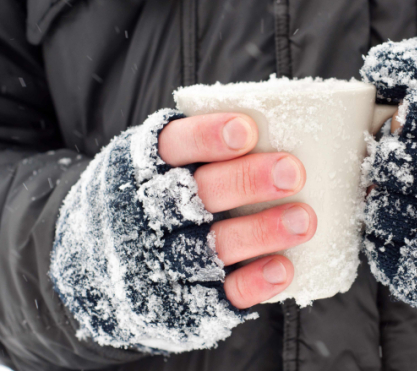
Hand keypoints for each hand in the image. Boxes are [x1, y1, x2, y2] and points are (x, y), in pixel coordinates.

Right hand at [158, 113, 316, 308]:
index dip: (206, 138)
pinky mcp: (184, 299)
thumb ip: (203, 150)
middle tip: (293, 172)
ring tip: (304, 220)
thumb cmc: (156, 199)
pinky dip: (252, 281)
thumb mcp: (160, 165)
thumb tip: (278, 125)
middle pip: (197, 195)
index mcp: (145, 169)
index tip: (247, 130)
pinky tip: (283, 268)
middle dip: (246, 181)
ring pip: (213, 246)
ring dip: (261, 232)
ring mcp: (164, 260)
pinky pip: (220, 293)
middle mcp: (149, 214)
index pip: (172, 146)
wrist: (104, 271)